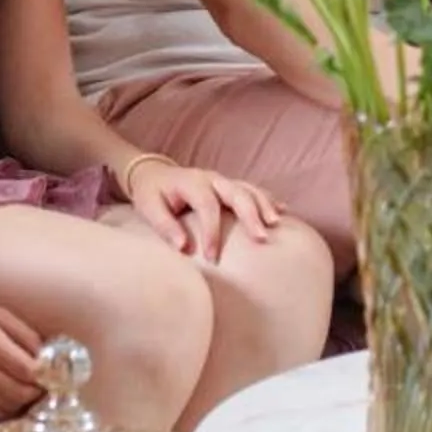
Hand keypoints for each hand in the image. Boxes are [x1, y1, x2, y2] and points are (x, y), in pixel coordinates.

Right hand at [0, 288, 46, 418]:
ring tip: (34, 388)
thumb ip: (25, 335)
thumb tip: (49, 356)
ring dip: (26, 401)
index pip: (27, 370)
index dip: (48, 374)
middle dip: (40, 390)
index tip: (59, 370)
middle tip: (50, 381)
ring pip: (8, 407)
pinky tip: (15, 395)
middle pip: (20, 394)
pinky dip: (9, 408)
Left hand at [123, 158, 280, 262]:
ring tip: (276, 224)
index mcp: (191, 182)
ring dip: (264, 205)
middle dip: (250, 215)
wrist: (153, 173)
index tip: (213, 258)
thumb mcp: (149, 208)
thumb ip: (165, 226)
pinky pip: (253, 190)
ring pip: (249, 189)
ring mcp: (223, 180)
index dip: (212, 231)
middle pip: (237, 193)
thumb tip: (183, 247)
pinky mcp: (229, 186)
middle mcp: (211, 178)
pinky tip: (282, 211)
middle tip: (261, 239)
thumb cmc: (152, 194)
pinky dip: (268, 200)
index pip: (207, 206)